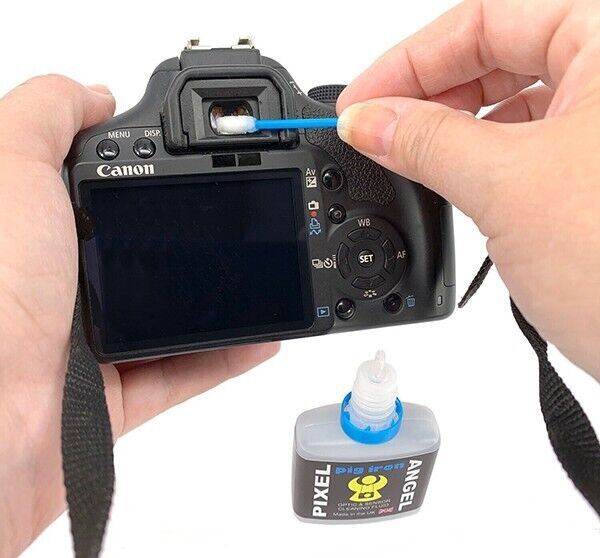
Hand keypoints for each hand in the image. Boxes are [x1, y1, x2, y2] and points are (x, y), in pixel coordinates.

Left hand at [0, 76, 278, 556]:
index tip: (192, 169)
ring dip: (224, 301)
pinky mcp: (115, 396)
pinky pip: (185, 373)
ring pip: (172, 317)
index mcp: (40, 232)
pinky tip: (262, 336)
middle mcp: (63, 287)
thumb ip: (48, 115)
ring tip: (267, 276)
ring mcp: (90, 343)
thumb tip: (93, 95)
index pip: (107, 195)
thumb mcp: (10, 169)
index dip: (149, 178)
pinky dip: (227, 357)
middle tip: (243, 224)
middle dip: (196, 241)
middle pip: (146, 258)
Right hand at [336, 0, 599, 378]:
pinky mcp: (590, 173)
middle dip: (425, 94)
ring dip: (448, 128)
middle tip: (374, 128)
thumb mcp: (506, 186)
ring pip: (507, 103)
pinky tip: (446, 179)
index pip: (485, 21)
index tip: (362, 101)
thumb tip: (367, 121)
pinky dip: (475, 158)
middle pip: (496, 56)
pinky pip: (519, 145)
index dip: (408, 61)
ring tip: (405, 158)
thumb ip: (425, 142)